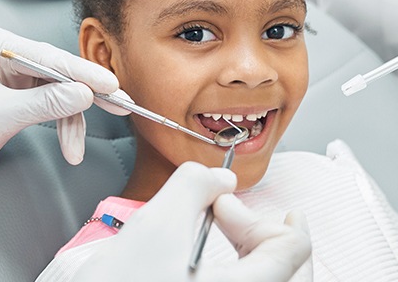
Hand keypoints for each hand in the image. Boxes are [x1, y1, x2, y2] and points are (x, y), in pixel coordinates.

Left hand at [0, 26, 130, 163]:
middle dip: (89, 95)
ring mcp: (19, 74)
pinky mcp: (25, 91)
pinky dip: (63, 126)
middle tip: (120, 104)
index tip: (110, 85)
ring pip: (60, 92)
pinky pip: (53, 104)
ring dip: (72, 123)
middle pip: (60, 72)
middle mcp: (11, 56)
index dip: (84, 73)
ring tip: (77, 148)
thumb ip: (44, 103)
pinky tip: (70, 143)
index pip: (49, 57)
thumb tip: (84, 95)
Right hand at [75, 162, 310, 281]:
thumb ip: (194, 185)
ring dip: (263, 256)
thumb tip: (222, 180)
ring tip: (231, 234)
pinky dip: (251, 274)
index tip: (225, 204)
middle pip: (296, 274)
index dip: (262, 214)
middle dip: (265, 234)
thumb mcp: (156, 225)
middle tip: (231, 216)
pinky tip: (225, 262)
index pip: (294, 250)